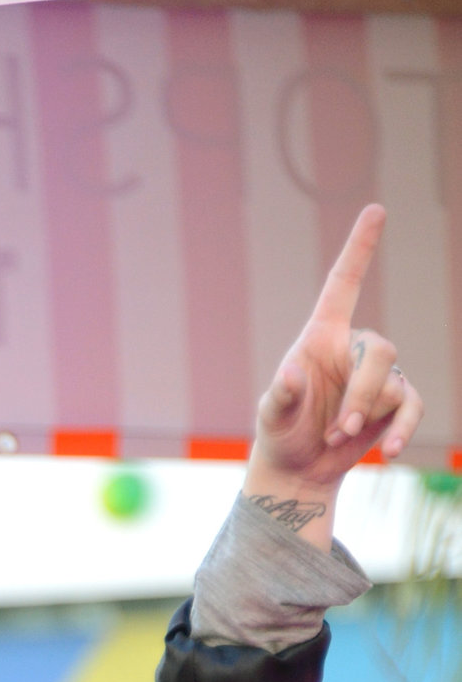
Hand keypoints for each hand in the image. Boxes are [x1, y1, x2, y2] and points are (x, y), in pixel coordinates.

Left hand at [244, 204, 421, 548]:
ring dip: (368, 414)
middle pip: (380, 349)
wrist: (298, 470)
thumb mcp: (271, 417)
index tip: (376, 211)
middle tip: (339, 428)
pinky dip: (403, 429)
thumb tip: (289, 375)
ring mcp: (376, 376)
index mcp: (322, 337)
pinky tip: (389, 454)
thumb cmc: (281, 434)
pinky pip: (411, 406)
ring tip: (339, 438)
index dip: (359, 249)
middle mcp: (353, 349)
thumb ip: (279, 396)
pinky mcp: (393, 405)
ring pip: (393, 382)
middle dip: (363, 392)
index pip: (343, 285)